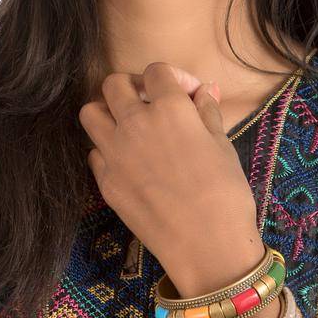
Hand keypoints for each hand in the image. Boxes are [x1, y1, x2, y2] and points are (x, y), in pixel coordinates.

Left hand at [80, 61, 266, 295]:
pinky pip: (94, 152)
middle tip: (151, 103)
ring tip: (130, 127)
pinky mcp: (104, 180)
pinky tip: (129, 161)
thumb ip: (208, 113)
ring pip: (91, 113)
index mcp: (169, 109)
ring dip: (108, 112)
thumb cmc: (226, 194)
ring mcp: (114, 152)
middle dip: (133, 86)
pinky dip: (107, 150)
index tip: (188, 93)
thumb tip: (206, 90)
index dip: (174, 77)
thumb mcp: (224, 146)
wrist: (206, 245)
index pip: (157, 71)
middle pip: (114, 83)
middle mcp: (134, 124)